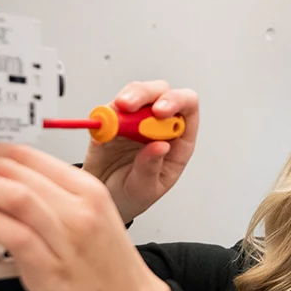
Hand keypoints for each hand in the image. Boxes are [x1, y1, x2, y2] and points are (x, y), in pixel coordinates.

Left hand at [0, 144, 171, 290]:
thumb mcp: (92, 217)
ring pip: (15, 195)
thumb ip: (54, 197)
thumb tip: (7, 182)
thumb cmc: (107, 267)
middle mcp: (79, 208)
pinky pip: (12, 234)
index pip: (30, 154)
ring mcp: (66, 237)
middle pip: (16, 169)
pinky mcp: (50, 266)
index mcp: (89, 190)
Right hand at [81, 81, 199, 223]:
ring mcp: (136, 119)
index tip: (159, 111)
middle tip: (129, 106)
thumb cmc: (132, 194)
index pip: (188, 107)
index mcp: (179, 139)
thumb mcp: (146, 190)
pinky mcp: (112, 120)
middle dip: (146, 94)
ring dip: (126, 98)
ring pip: (136, 92)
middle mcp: (159, 124)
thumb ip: (151, 168)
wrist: (103, 198)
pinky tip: (102, 128)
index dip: (177, 101)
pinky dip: (105, 113)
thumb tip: (161, 146)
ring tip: (116, 115)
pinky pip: (110, 108)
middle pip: (161, 92)